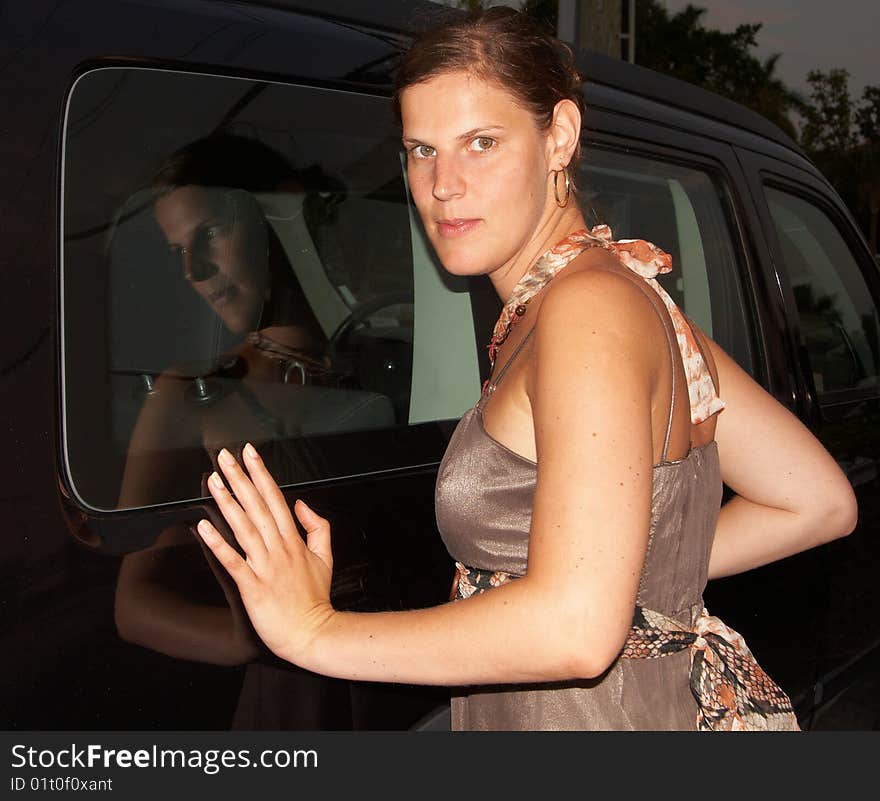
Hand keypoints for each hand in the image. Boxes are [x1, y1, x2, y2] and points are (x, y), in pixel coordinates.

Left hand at [196, 443, 335, 665]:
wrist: (312, 633)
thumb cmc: (315, 600)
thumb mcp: (326, 557)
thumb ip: (317, 527)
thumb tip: (302, 505)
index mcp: (294, 540)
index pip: (275, 498)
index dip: (261, 474)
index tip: (250, 454)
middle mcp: (278, 548)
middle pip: (256, 506)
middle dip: (240, 478)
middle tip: (225, 456)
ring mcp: (265, 566)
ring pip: (243, 527)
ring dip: (228, 502)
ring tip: (214, 481)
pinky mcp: (252, 586)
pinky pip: (232, 561)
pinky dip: (218, 543)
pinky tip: (203, 527)